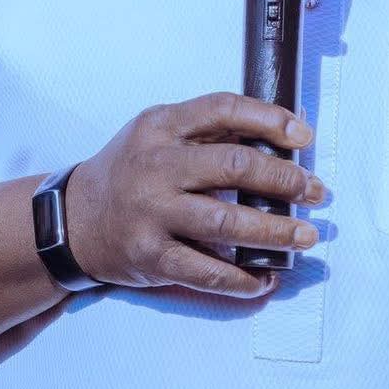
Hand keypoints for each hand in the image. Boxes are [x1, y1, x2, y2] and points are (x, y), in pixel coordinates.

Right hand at [62, 93, 327, 296]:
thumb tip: (283, 128)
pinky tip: (266, 278)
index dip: (271, 119)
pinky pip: (207, 272)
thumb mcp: (159, 133)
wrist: (72, 220)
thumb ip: (211, 129)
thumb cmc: (129, 170)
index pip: (224, 109)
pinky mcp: (151, 256)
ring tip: (306, 236)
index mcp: (161, 126)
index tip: (305, 137)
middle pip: (234, 166)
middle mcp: (156, 166)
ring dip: (275, 231)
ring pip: (227, 223)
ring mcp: (152, 213)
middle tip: (316, 192)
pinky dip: (243, 279)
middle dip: (285, 181)